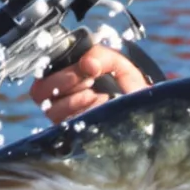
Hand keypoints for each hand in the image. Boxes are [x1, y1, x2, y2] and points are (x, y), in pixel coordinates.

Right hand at [31, 42, 145, 123]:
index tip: (84, 67)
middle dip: (64, 80)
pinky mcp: (72, 133)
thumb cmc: (134, 93)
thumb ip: (101, 56)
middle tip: (89, 79)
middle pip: (40, 91)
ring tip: (94, 93)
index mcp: (71, 81)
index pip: (45, 73)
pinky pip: (63, 121)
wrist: (149, 116)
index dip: (58, 68)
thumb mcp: (120, 66)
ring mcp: (67, 118)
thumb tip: (87, 63)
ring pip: (49, 107)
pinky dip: (80, 109)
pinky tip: (98, 105)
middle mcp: (64, 100)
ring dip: (72, 97)